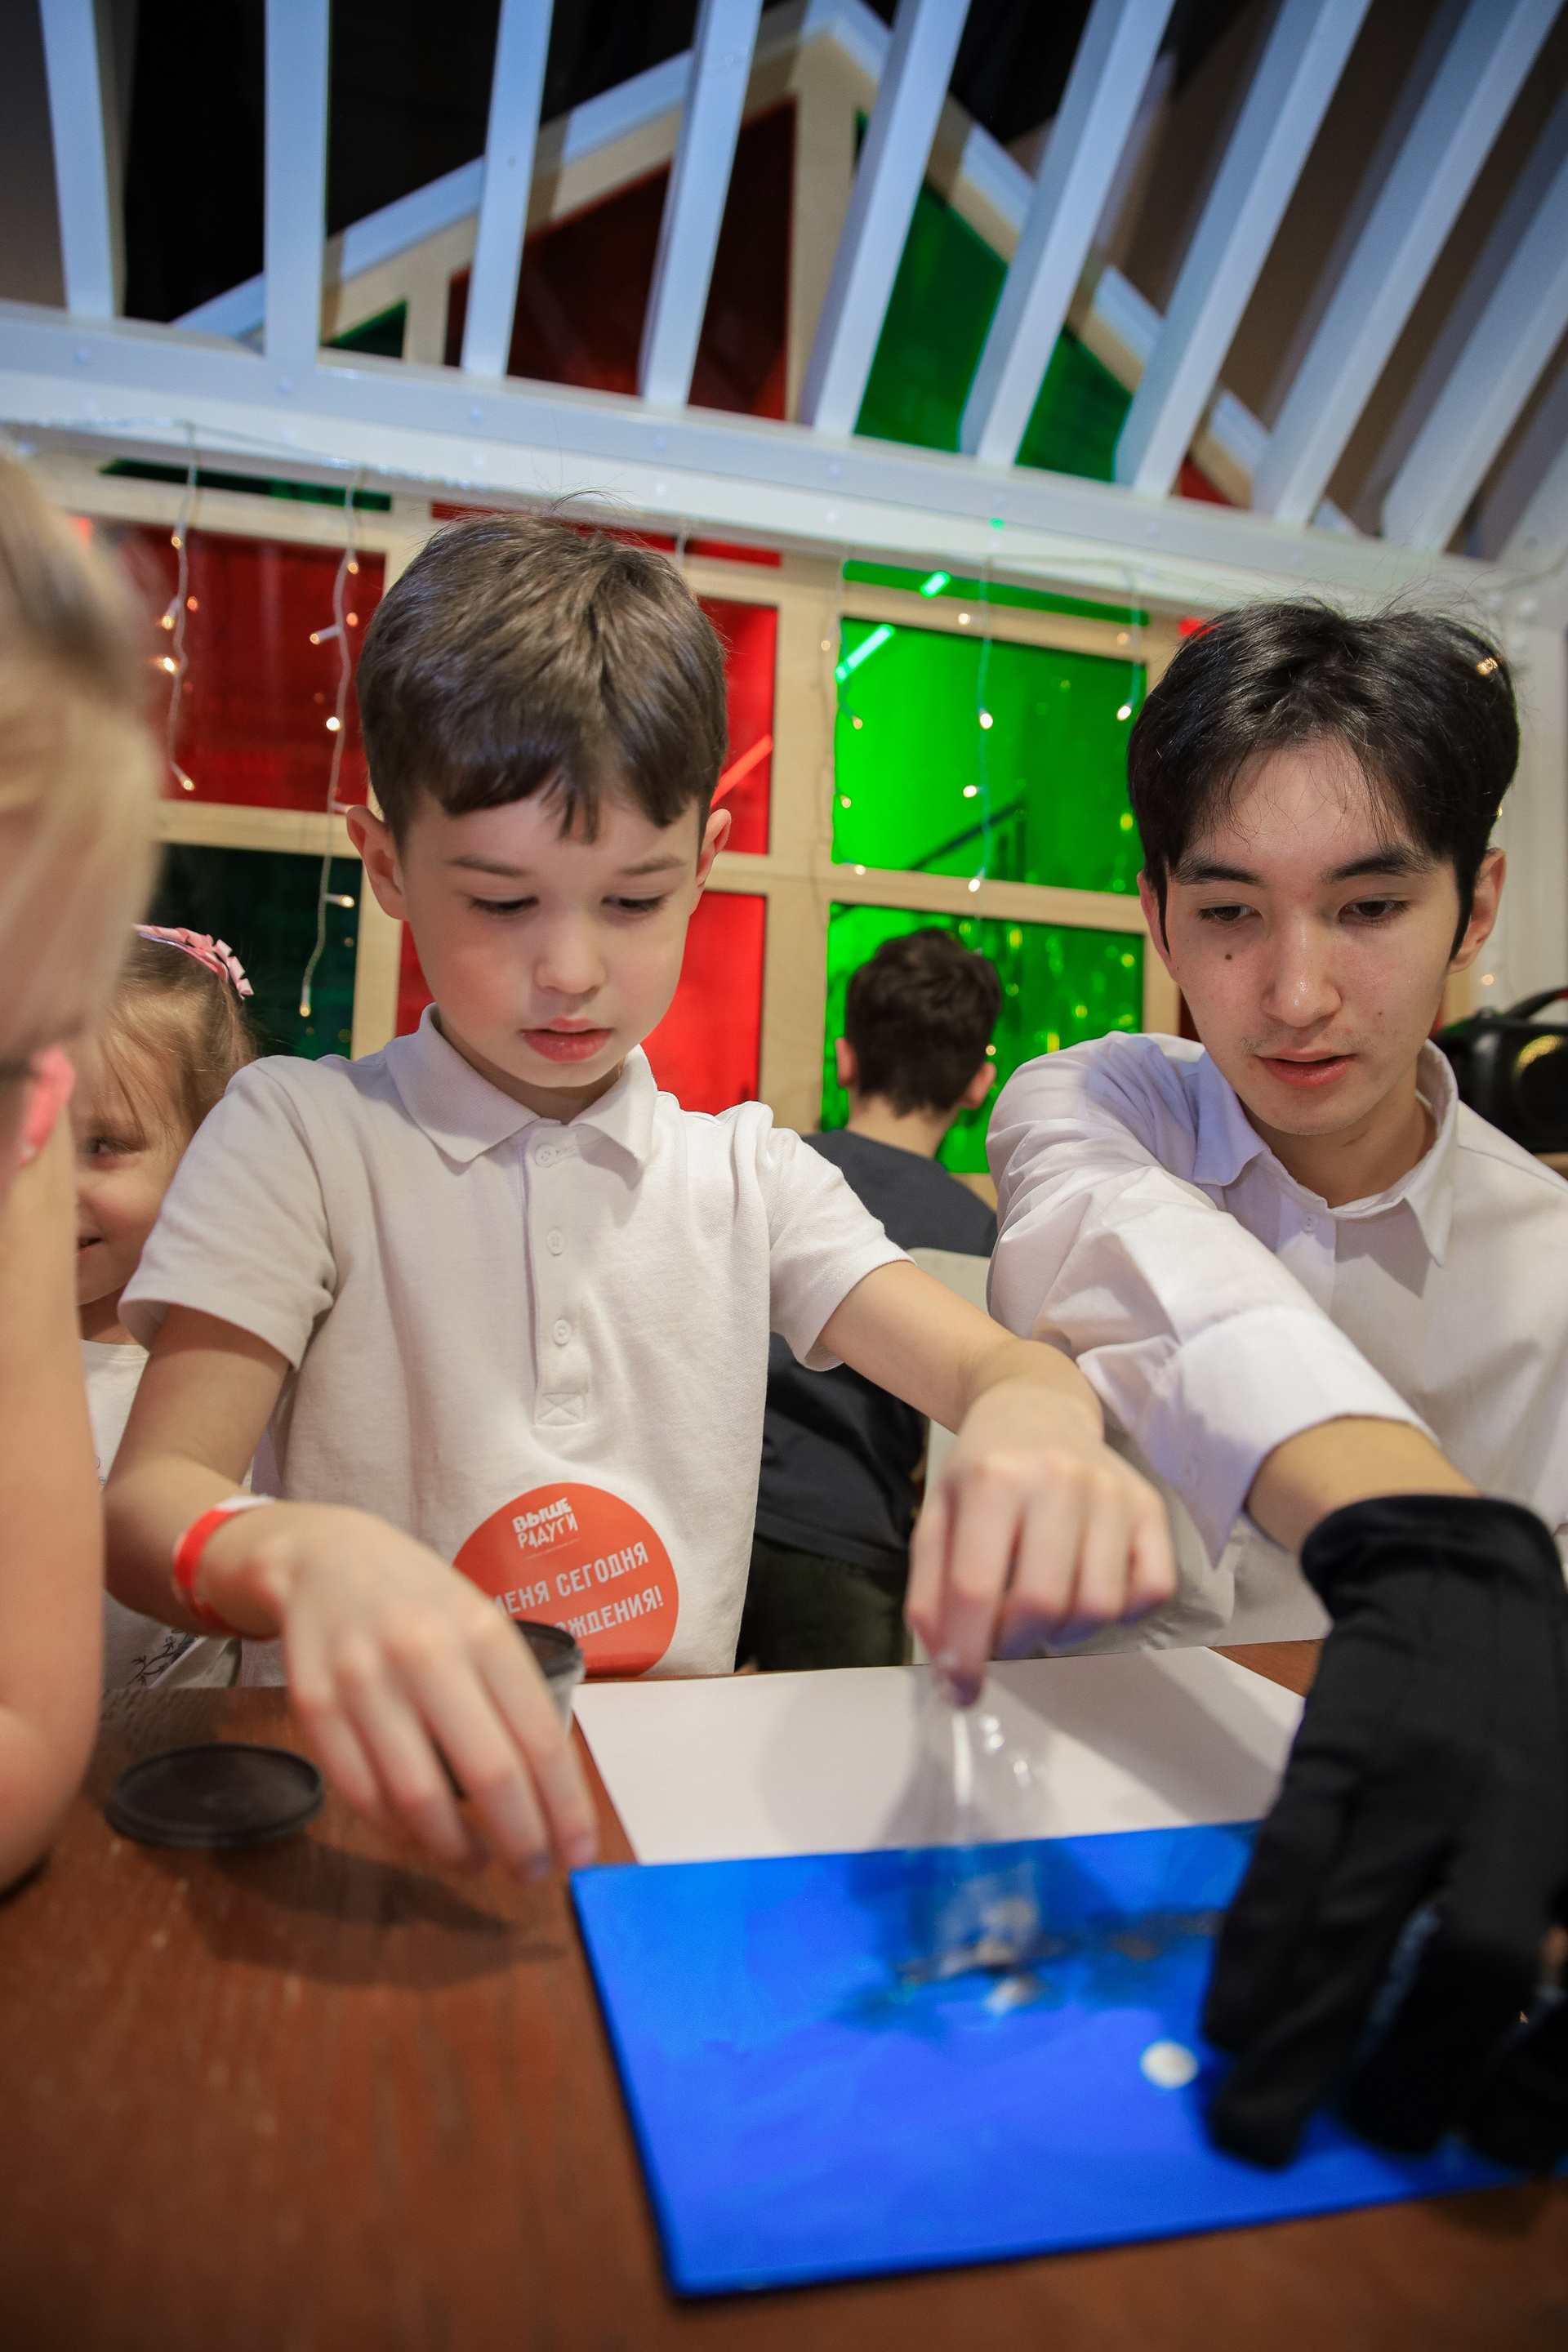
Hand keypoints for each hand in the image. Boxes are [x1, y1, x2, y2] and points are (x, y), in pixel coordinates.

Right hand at [202, 1502, 598, 1880]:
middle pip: (487, 1772)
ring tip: (478, 1861)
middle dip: (520, 1839)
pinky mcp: (314, 1709)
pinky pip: (361, 1794)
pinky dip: (397, 1830)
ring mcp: (364, 1682)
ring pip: (417, 1796)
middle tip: (533, 1872)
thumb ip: (514, 1695)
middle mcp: (426, 1654)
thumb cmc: (421, 1602)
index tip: (580, 1853)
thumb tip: (556, 1794)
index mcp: (484, 1633)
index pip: (540, 1739)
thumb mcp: (481, 1623)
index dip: (566, 1809)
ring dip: (454, 1848)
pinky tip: (421, 1835)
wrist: (324, 1558)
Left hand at [905, 1383, 1175, 1700]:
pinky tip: (1086, 1591)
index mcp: (992, 1478)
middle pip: (1041, 1604)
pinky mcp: (1151, 1506)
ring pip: (1098, 1606)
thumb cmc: (981, 1471)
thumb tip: (948, 1669)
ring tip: (1042, 1610)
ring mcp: (1112, 1491)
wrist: (1036, 1407)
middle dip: (1016, 1643)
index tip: (962, 1691)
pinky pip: (1150, 1590)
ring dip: (1064, 1631)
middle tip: (1003, 1637)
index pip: (976, 1588)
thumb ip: (930, 1594)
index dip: (966, 1654)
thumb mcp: (937, 1518)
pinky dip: (1120, 1612)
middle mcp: (1057, 1478)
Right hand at [1203, 1495, 1567, 2168]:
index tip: (1490, 2135)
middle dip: (1412, 2081)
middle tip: (1368, 2141)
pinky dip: (1255, 1951)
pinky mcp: (1339, 1754)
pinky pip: (1288, 1865)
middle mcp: (1517, 1819)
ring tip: (1256, 2123)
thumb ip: (1562, 1914)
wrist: (1466, 1579)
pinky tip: (1231, 2020)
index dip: (1540, 2089)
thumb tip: (1521, 2038)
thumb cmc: (1544, 1717)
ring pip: (1357, 1931)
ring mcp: (1420, 1782)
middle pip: (1471, 1972)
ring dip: (1303, 2043)